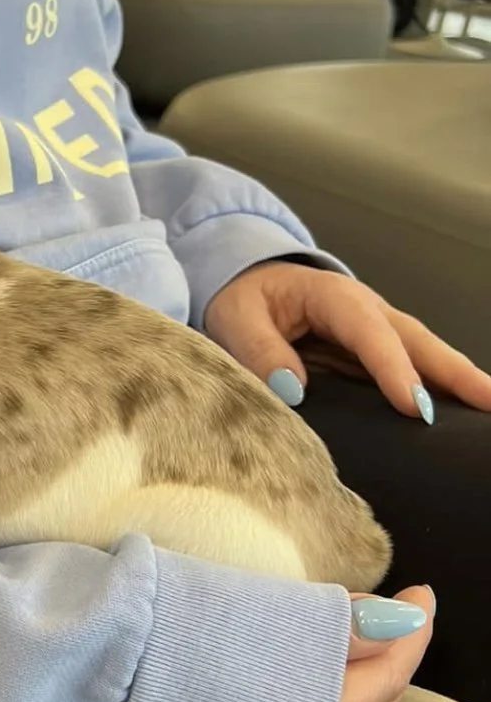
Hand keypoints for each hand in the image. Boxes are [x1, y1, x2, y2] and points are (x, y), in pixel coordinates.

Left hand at [204, 261, 490, 421]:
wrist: (248, 283)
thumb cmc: (243, 298)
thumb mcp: (236, 318)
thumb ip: (260, 349)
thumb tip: (292, 387)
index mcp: (333, 297)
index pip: (369, 333)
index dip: (393, 368)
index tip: (413, 406)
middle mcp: (367, 311)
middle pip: (417, 341)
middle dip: (455, 373)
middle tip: (489, 401)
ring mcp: (378, 332)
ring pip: (427, 357)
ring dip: (459, 383)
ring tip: (490, 411)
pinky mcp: (377, 355)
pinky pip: (416, 371)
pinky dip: (442, 392)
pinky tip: (463, 418)